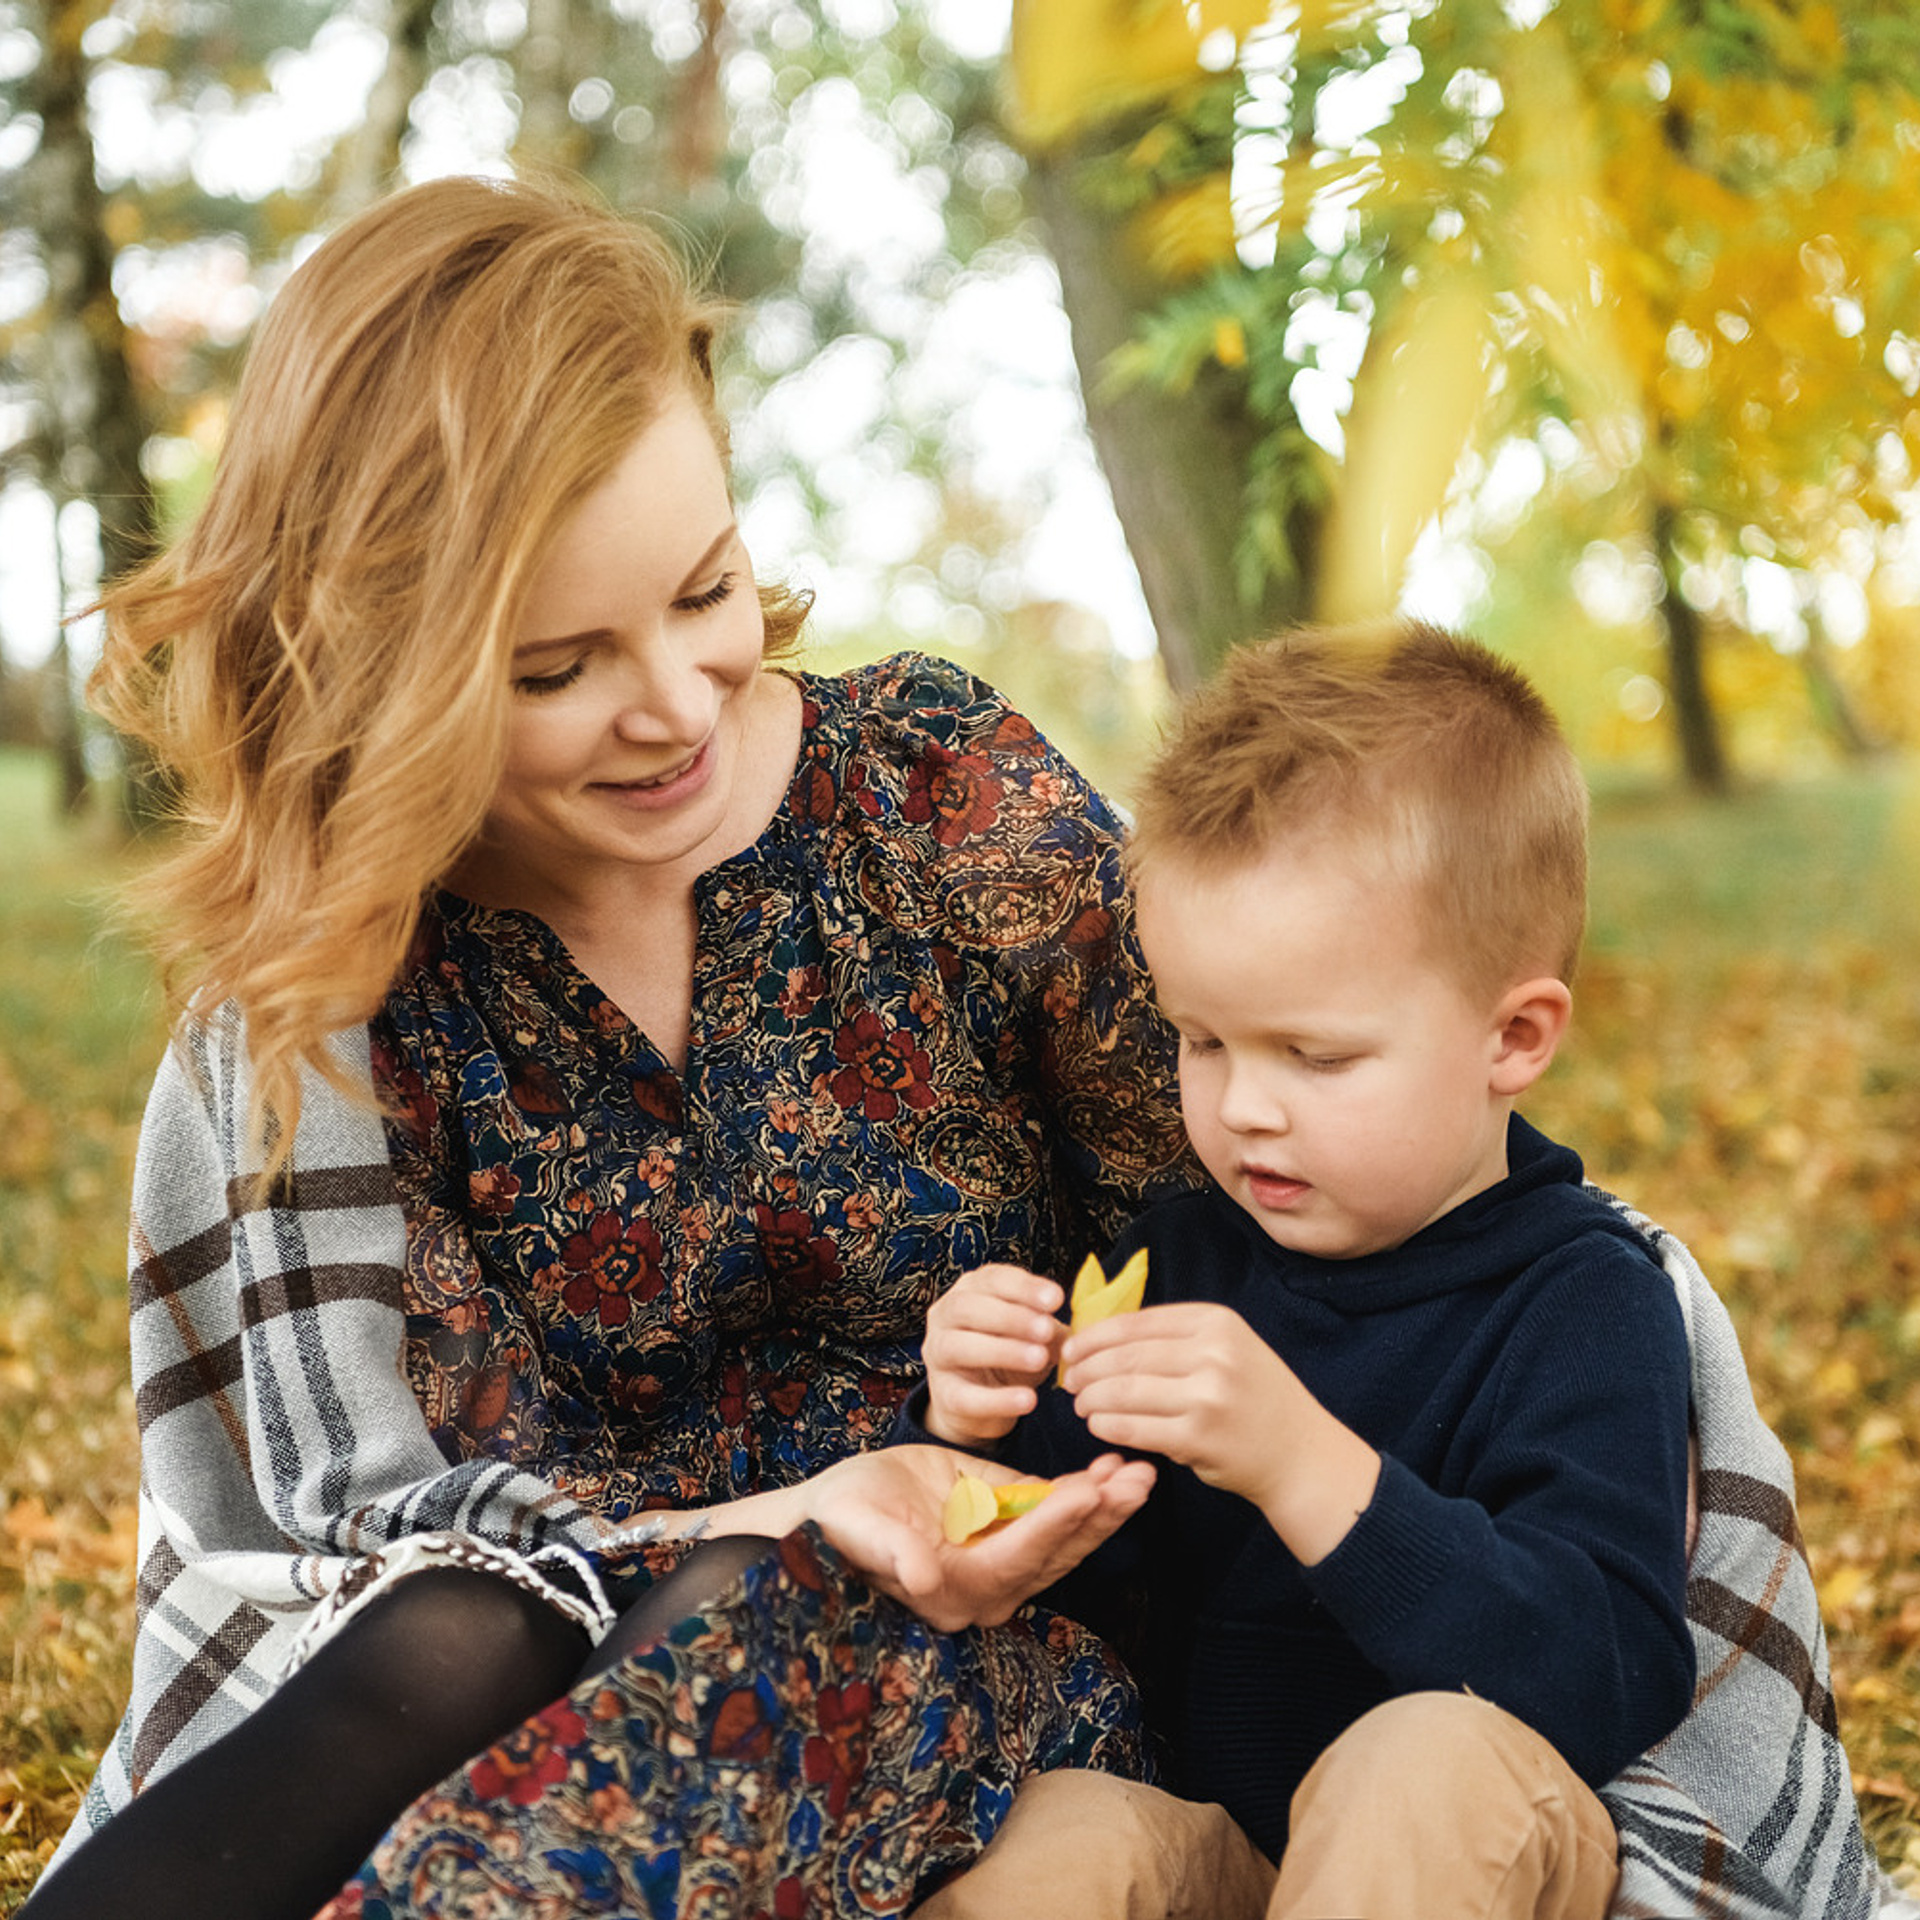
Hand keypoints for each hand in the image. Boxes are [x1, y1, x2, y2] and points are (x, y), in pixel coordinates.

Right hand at [807, 1445, 1155, 1630]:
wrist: (836, 1514)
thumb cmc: (840, 1523)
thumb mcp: (859, 1530)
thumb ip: (893, 1552)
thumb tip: (921, 1577)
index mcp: (956, 1590)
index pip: (1018, 1555)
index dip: (1053, 1523)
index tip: (1088, 1491)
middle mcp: (990, 1585)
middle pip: (1058, 1552)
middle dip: (1100, 1515)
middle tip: (1137, 1479)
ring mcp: (1004, 1558)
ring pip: (1067, 1537)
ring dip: (1105, 1504)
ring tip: (1137, 1470)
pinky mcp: (1007, 1528)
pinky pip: (1054, 1514)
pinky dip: (1086, 1492)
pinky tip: (1112, 1466)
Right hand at [921, 1263, 1064, 1446]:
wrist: (980, 1401)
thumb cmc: (1009, 1354)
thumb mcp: (1031, 1334)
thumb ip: (1049, 1327)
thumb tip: (1077, 1331)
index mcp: (969, 1290)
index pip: (992, 1279)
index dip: (1024, 1287)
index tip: (1056, 1299)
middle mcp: (945, 1317)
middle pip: (968, 1308)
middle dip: (1011, 1317)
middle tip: (1046, 1330)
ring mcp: (937, 1356)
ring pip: (959, 1347)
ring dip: (1002, 1350)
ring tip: (1039, 1359)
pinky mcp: (943, 1395)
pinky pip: (965, 1396)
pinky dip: (998, 1399)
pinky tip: (1028, 1400)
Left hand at [1061, 1302, 1380, 1563]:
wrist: (1299, 1453)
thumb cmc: (1253, 1398)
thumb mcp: (1227, 1349)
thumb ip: (1176, 1338)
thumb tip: (1101, 1336)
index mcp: (1216, 1322)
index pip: (1137, 1322)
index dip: (1095, 1336)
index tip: (1072, 1349)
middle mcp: (1213, 1353)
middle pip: (1126, 1356)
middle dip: (1087, 1369)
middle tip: (1069, 1381)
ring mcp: (1207, 1396)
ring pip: (1125, 1391)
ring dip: (1092, 1398)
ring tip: (1080, 1405)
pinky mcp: (1198, 1437)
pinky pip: (1135, 1428)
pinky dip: (1108, 1426)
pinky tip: (1098, 1426)